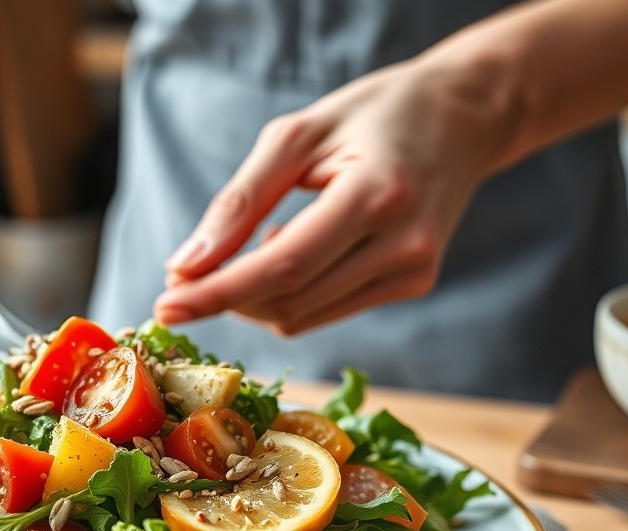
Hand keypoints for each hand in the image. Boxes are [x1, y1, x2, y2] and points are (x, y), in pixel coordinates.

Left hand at [153, 58, 516, 334]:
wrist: (463, 117)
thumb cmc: (371, 116)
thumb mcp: (296, 136)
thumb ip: (238, 202)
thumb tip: (185, 267)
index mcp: (378, 194)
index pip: (283, 266)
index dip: (218, 292)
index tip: (164, 306)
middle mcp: (405, 243)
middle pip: (288, 301)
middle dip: (227, 295)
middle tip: (188, 271)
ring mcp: (414, 271)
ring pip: (303, 316)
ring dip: (256, 296)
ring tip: (264, 236)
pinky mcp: (414, 285)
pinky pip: (326, 310)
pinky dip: (291, 291)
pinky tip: (296, 247)